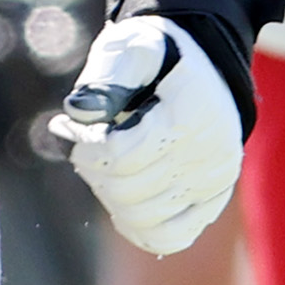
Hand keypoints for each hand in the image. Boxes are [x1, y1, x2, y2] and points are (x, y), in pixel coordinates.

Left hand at [52, 0, 281, 255]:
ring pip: (141, 218)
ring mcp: (216, 182)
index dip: (83, 145)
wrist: (202, 67)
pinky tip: (122, 195)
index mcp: (192, 112)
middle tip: (82, 141)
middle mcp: (212, 153)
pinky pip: (169, 237)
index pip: (120, 156)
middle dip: (91, 167)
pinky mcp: (213, 202)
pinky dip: (137, 224)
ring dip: (108, 194)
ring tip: (103, 163)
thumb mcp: (131, 47)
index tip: (68, 125)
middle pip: (126, 190)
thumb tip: (79, 111)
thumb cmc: (158, 55)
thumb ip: (105, 75)